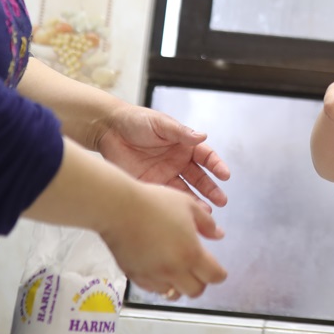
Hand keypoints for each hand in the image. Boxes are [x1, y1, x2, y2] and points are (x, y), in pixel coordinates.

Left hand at [95, 106, 229, 209]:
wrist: (108, 129)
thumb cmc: (136, 121)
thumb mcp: (161, 124)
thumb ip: (181, 132)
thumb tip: (203, 136)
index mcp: (184, 145)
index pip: (206, 157)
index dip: (216, 166)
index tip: (225, 175)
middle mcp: (178, 162)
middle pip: (200, 178)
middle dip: (211, 189)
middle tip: (221, 200)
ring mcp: (165, 175)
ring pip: (185, 191)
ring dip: (197, 201)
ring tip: (206, 213)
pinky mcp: (150, 185)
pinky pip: (166, 197)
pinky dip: (175, 205)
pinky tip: (183, 212)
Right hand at [100, 183, 227, 298]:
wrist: (118, 208)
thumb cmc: (153, 203)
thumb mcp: (187, 205)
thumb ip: (206, 223)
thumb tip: (218, 234)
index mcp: (191, 253)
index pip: (214, 276)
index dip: (219, 274)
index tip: (218, 270)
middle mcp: (173, 270)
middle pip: (196, 291)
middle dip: (201, 282)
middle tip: (198, 271)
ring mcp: (153, 275)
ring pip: (173, 293)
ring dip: (179, 285)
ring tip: (177, 270)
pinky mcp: (135, 276)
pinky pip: (153, 289)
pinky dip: (160, 283)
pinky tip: (159, 269)